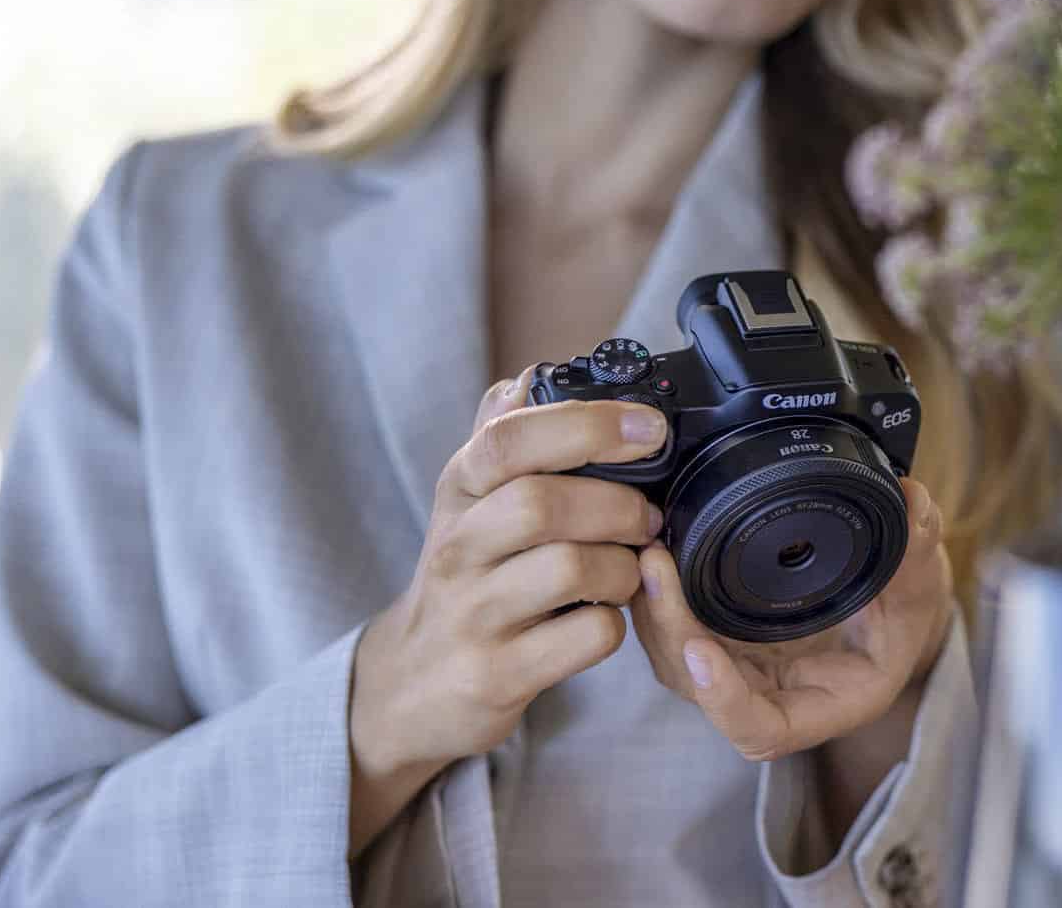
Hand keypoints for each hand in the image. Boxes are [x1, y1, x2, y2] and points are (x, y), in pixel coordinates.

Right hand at [346, 367, 669, 852]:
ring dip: (624, 564)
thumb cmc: (467, 576)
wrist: (413, 685)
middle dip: (617, 504)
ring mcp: (475, 616)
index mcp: (460, 492)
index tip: (648, 427)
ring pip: (570, 569)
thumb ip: (501, 438)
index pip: (505, 440)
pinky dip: (616, 622)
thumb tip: (531, 376)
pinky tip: (606, 616)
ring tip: (629, 568)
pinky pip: (587, 637)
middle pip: (542, 504)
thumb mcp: (471, 504)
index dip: (586, 425)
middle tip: (647, 517)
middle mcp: (458, 549)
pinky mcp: (498, 675)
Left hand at [627, 477, 953, 765]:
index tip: (702, 650)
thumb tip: (910, 501)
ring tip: (651, 552)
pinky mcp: (722, 635)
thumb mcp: (922, 580)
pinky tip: (654, 552)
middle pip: (701, 689)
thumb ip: (918, 549)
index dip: (725, 701)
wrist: (888, 598)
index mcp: (826, 701)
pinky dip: (657, 600)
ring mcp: (742, 666)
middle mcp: (773, 694)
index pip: (763, 728)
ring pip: (677, 660)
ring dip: (654, 614)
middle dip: (670, 633)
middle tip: (658, 566)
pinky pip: (675, 630)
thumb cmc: (906, 603)